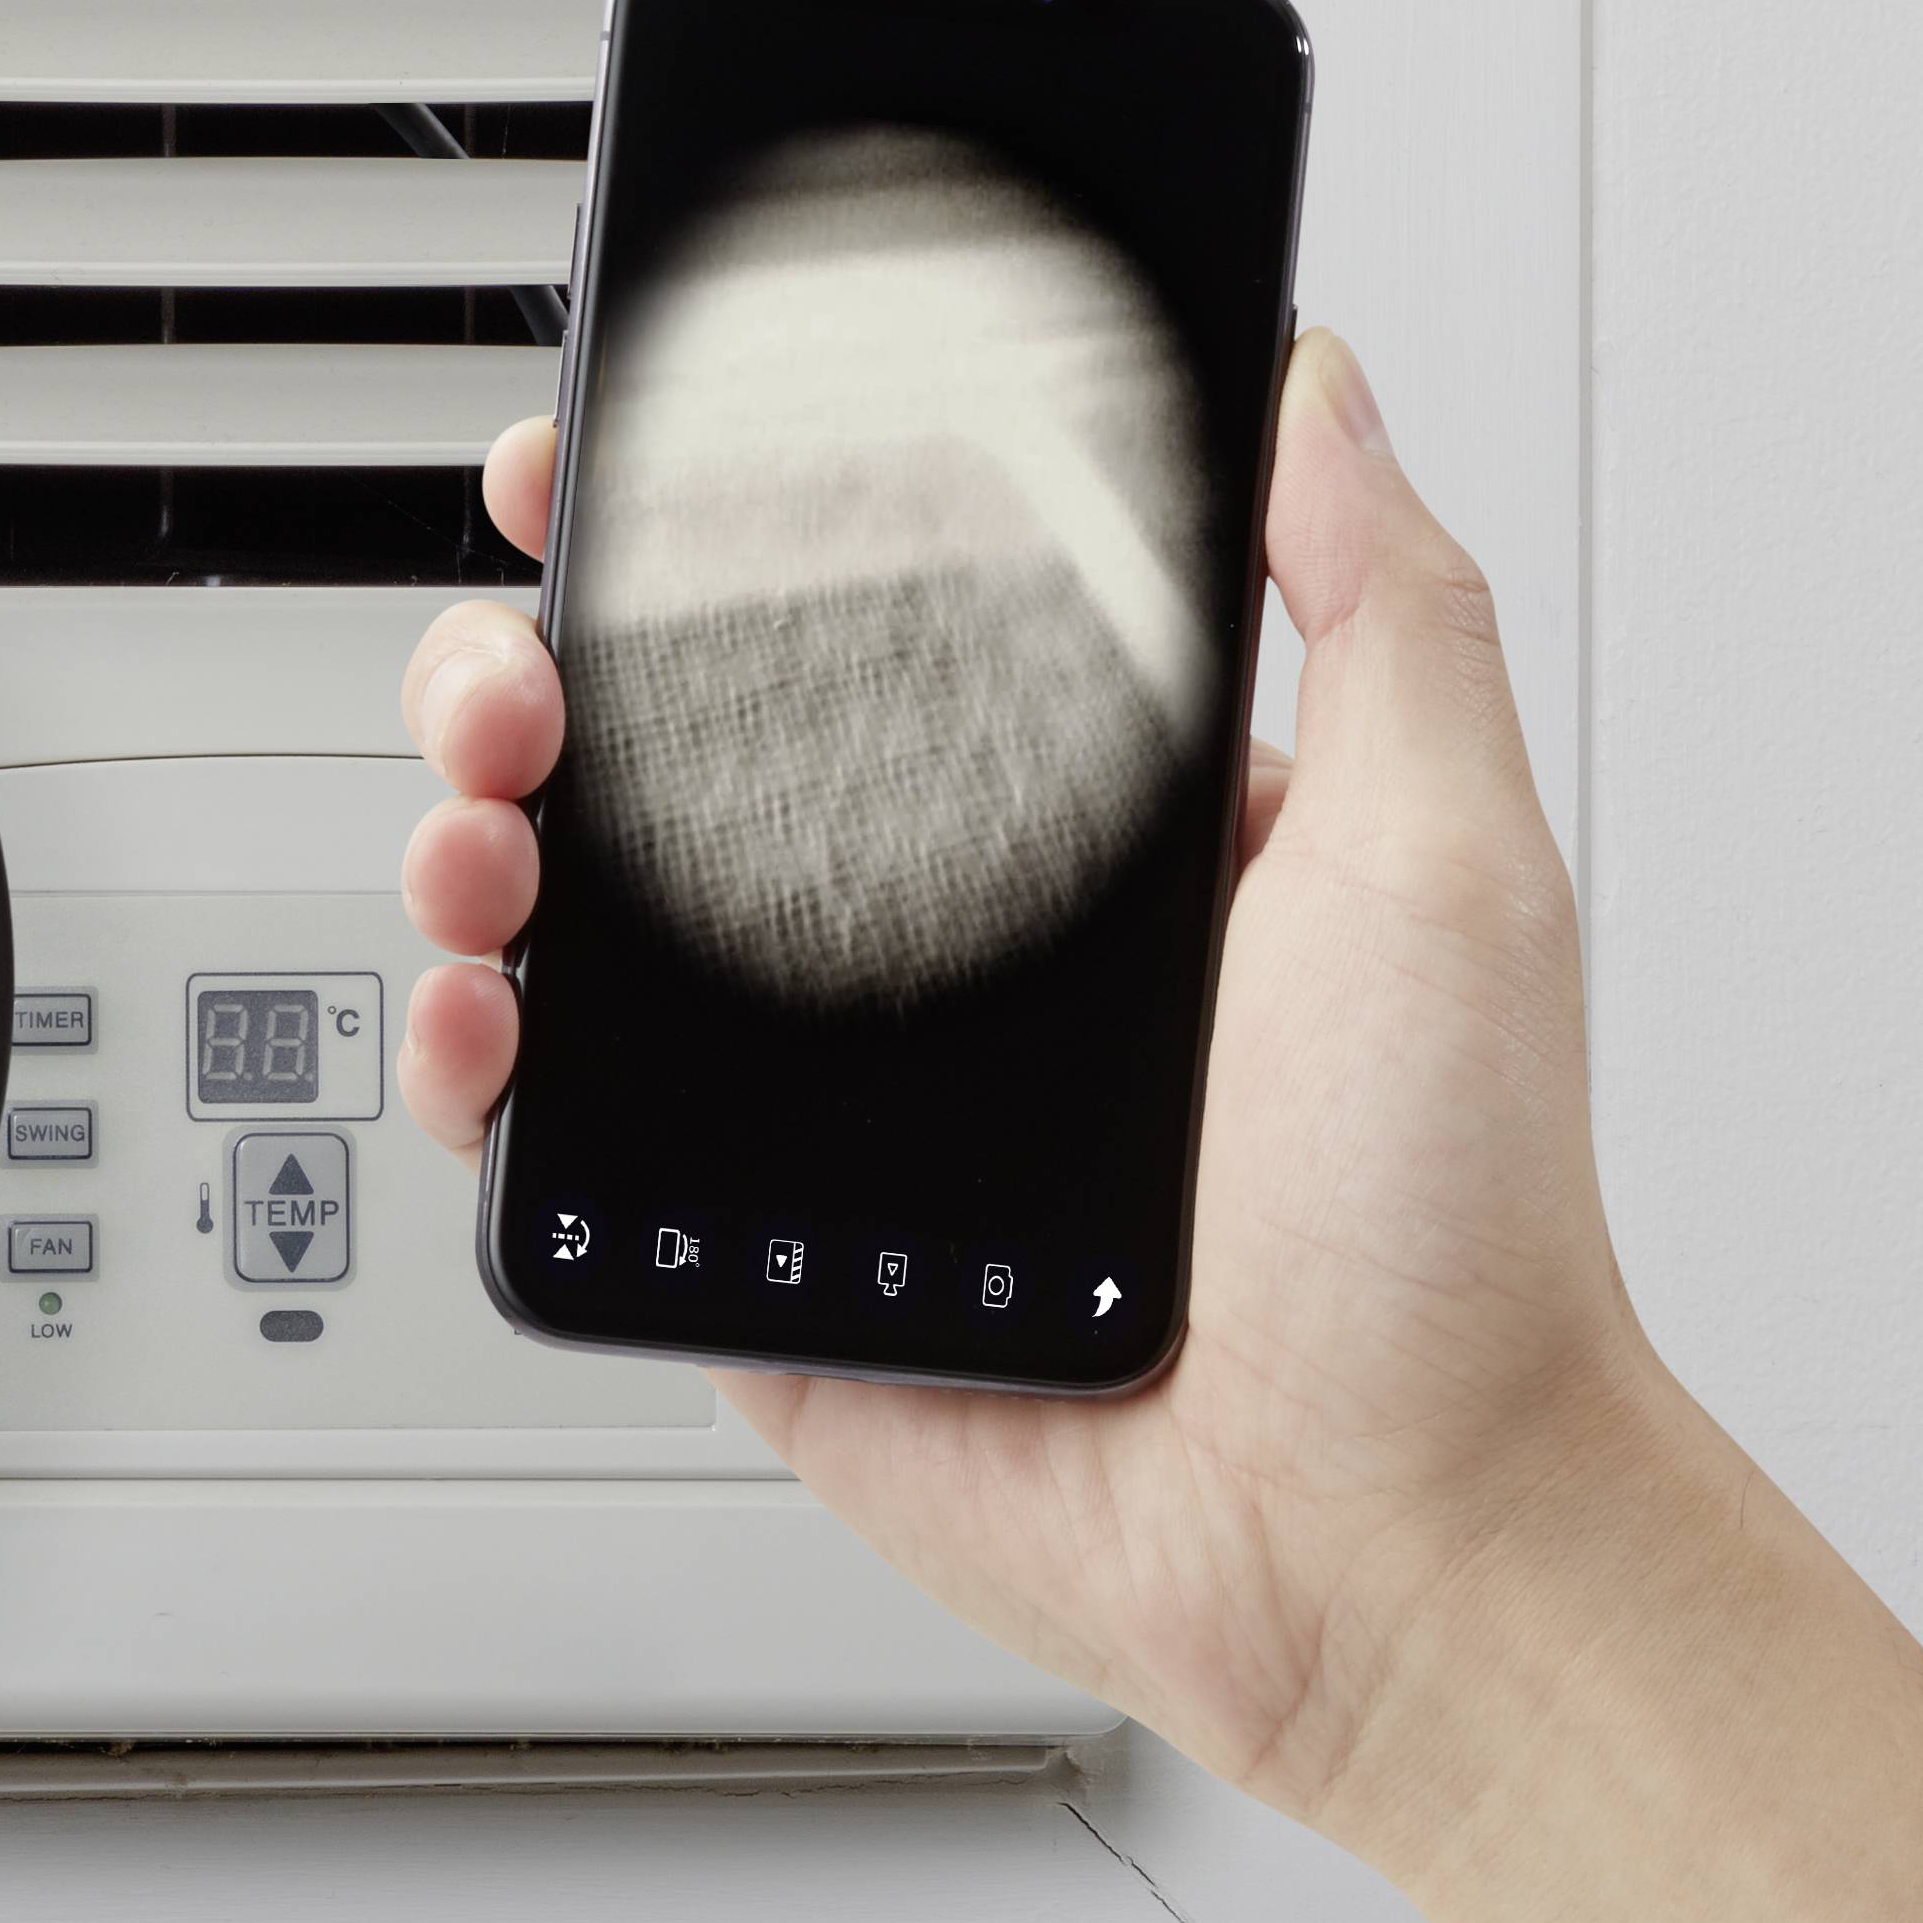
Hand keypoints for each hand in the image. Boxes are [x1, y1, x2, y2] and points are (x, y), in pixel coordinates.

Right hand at [395, 328, 1680, 1839]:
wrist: (1394, 1538)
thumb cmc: (1454, 1238)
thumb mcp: (1450, 861)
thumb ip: (1384, 606)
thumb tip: (1316, 384)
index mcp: (1067, 835)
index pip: (845, 617)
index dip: (707, 520)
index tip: (626, 449)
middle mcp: (925, 947)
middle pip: (656, 745)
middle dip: (538, 661)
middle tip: (531, 658)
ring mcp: (814, 1097)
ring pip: (568, 913)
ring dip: (475, 827)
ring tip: (493, 830)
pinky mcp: (733, 1248)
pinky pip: (542, 1131)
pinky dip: (467, 1053)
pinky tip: (490, 1012)